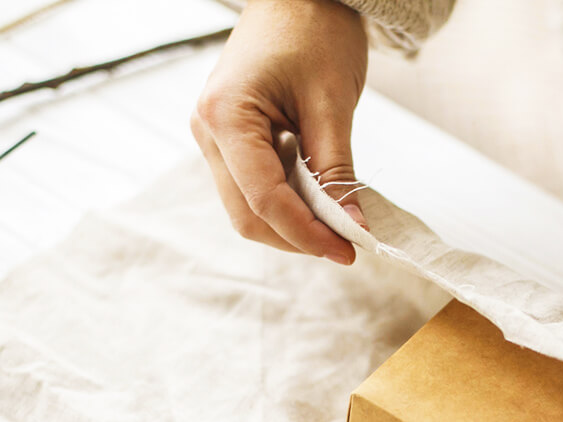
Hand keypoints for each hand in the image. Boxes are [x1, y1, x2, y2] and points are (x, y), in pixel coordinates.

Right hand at [191, 0, 367, 264]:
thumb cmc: (314, 30)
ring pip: (247, 209)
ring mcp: (214, 137)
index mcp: (226, 116)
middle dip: (297, 238)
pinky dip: (287, 204)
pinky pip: (252, 188)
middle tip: (346, 245)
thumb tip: (353, 228)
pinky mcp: (229, 140)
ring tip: (337, 224)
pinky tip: (319, 202)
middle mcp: (208, 131)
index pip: (264, 199)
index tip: (350, 250)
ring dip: (291, 225)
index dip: (307, 234)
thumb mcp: (332, 103)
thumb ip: (338, 171)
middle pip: (247, 215)